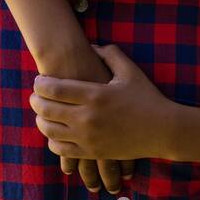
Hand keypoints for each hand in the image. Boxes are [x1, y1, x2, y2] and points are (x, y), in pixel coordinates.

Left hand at [30, 44, 169, 186]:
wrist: (164, 130)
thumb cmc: (148, 98)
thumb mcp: (131, 72)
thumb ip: (110, 55)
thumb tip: (92, 47)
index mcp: (95, 95)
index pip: (54, 88)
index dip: (40, 84)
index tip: (39, 81)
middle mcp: (87, 117)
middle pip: (46, 109)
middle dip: (36, 100)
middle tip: (36, 96)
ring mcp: (88, 137)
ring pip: (49, 130)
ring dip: (40, 120)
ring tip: (43, 113)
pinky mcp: (92, 152)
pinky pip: (61, 149)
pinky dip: (52, 140)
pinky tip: (55, 133)